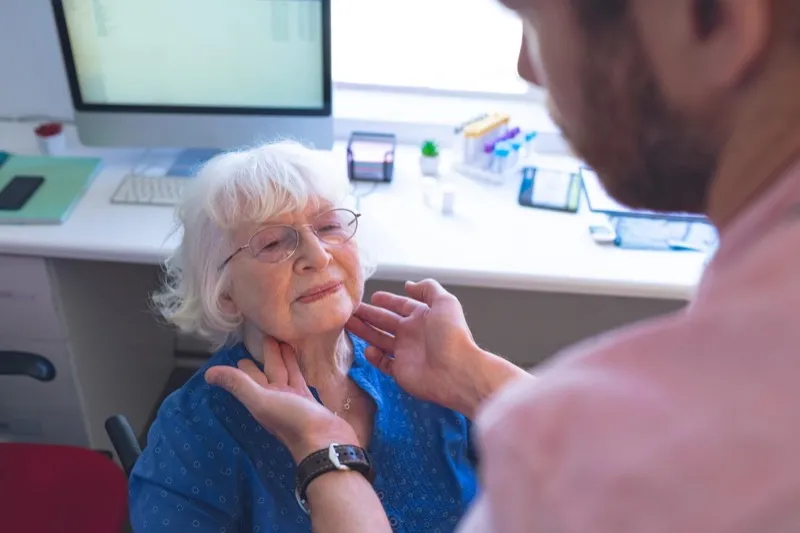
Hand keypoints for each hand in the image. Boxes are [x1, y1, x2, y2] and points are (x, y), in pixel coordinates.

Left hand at [205, 336, 356, 462]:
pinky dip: (297, 367)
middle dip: (266, 354)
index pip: (248, 376)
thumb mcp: (262, 401)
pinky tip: (299, 359)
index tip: (241, 344)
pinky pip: (299, 378)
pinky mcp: (309, 399)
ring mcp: (293, 399)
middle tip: (265, 333)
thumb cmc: (292, 421)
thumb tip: (208, 374)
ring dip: (282, 357)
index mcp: (260, 398)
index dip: (244, 363)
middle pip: (268, 371)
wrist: (325, 442)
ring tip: (283, 339)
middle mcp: (274, 398)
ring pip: (285, 372)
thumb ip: (239, 385)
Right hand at [346, 279, 527, 418]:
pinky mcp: (400, 371)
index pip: (400, 306)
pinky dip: (374, 356)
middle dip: (368, 314)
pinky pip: (383, 363)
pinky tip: (368, 349)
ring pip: (380, 339)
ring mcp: (406, 353)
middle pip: (385, 321)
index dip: (387, 301)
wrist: (456, 370)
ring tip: (348, 324)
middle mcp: (412, 333)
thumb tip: (409, 285)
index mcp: (422, 316)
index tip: (371, 296)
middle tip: (349, 310)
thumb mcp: (445, 302)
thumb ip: (427, 288)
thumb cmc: (451, 334)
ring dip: (364, 331)